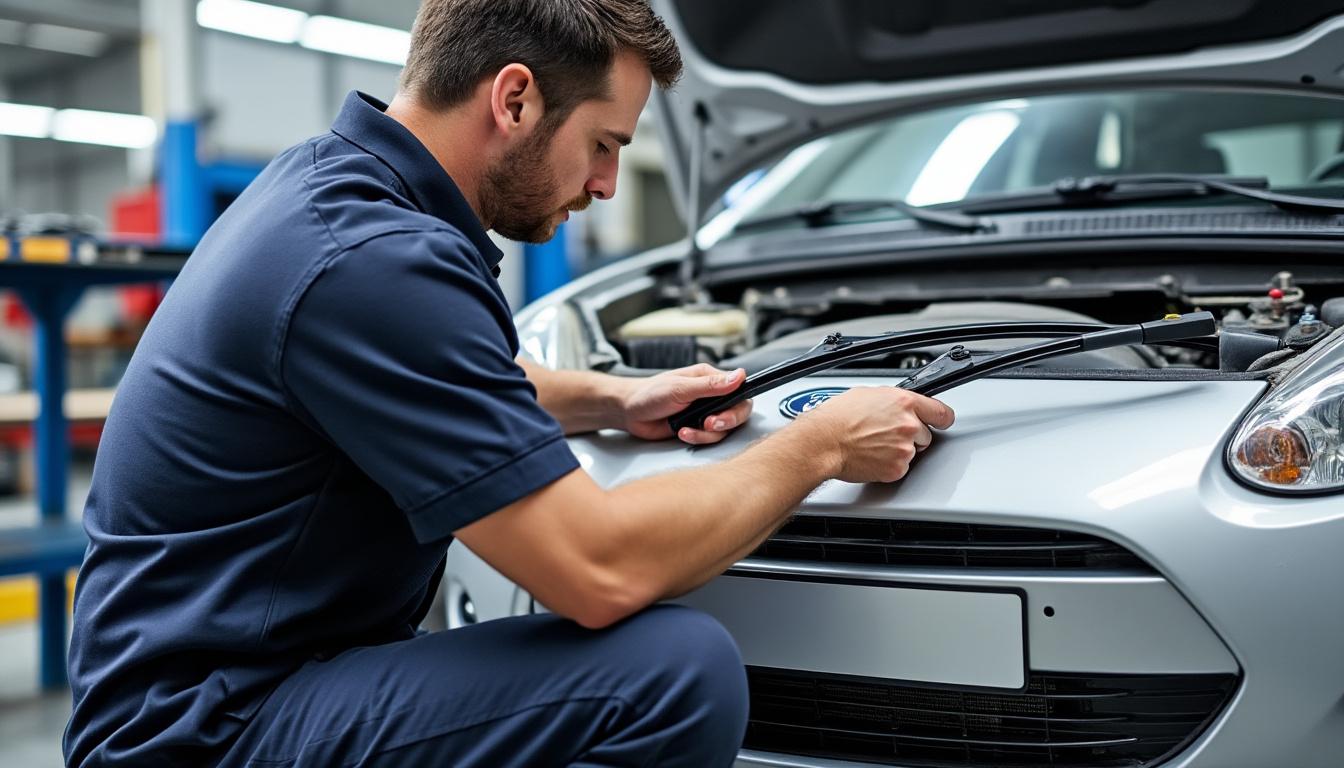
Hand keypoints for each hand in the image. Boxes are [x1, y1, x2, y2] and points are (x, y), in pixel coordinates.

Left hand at [620, 364, 753, 443]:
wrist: (629, 412)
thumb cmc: (651, 393)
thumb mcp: (681, 388)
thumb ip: (710, 385)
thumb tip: (740, 375)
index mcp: (710, 378)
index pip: (739, 391)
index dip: (738, 405)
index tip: (726, 413)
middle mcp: (711, 395)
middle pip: (737, 412)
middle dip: (726, 422)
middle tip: (710, 424)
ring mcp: (704, 413)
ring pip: (723, 429)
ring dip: (707, 433)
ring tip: (686, 430)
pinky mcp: (696, 428)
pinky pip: (708, 438)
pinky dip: (697, 438)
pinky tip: (681, 433)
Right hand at [798, 387, 954, 482]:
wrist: (823, 442)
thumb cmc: (837, 418)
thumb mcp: (867, 395)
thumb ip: (892, 401)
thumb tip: (898, 405)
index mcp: (904, 403)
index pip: (940, 412)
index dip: (941, 418)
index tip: (941, 421)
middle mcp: (909, 425)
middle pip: (926, 434)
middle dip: (911, 436)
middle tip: (887, 434)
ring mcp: (904, 448)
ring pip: (913, 452)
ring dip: (899, 451)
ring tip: (874, 445)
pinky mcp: (896, 469)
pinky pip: (900, 468)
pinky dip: (889, 465)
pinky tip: (873, 456)